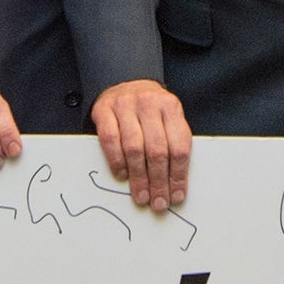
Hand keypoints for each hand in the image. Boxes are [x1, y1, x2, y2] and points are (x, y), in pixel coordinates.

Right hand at [90, 80, 191, 210]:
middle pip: (157, 150)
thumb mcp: (167, 118)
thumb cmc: (149, 109)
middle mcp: (149, 104)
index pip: (179, 146)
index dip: (178, 175)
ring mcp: (125, 105)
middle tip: (158, 202)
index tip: (177, 195)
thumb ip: (172, 143)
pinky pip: (111, 140)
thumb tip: (175, 184)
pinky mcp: (104, 110)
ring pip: (134, 147)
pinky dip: (117, 161)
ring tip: (141, 195)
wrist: (124, 81)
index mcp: (171, 107)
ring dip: (138, 177)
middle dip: (159, 181)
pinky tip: (122, 175)